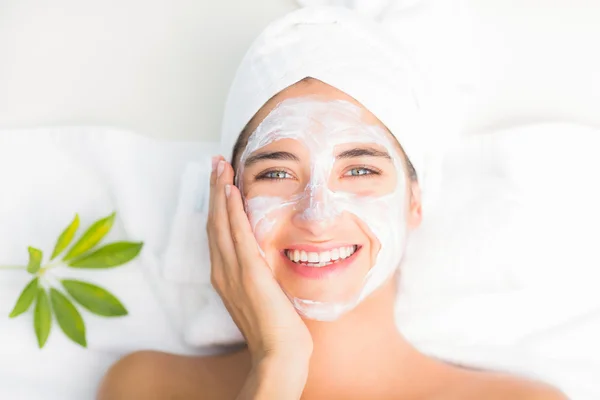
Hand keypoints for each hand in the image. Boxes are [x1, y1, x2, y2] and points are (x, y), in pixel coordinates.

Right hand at [207, 156, 312, 365]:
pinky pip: (238, 235)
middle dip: (213, 190)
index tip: (220, 181)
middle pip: (214, 222)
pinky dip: (232, 211)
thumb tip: (266, 258)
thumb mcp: (263, 295)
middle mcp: (222, 270)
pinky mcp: (249, 273)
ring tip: (219, 166)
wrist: (279, 354)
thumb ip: (259, 274)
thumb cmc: (276, 328)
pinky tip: (231, 191)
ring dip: (220, 192)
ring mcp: (233, 272)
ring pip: (221, 223)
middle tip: (214, 162)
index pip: (218, 232)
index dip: (217, 205)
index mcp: (225, 276)